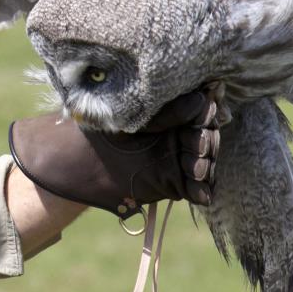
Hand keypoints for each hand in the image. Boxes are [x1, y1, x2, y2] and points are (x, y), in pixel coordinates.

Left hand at [8, 90, 220, 216]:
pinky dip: (202, 191)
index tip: (210, 108)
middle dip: (205, 141)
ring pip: (206, 162)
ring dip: (204, 165)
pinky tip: (202, 193)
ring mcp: (181, 159)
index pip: (202, 110)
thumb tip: (202, 98)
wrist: (83, 160)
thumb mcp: (135, 113)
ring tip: (195, 169)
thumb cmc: (105, 126)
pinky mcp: (176, 183)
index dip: (208, 110)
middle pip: (208, 137)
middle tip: (196, 144)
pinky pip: (196, 188)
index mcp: (176, 112)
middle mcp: (182, 134)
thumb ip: (167, 110)